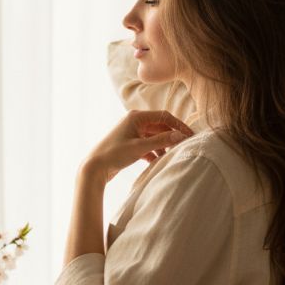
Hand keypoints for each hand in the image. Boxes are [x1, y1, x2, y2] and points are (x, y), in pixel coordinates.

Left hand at [81, 110, 195, 182]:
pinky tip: (158, 161)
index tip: (190, 135)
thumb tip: (180, 135)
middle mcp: (134, 122)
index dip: (179, 125)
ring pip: (154, 137)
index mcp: (136, 116)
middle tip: (184, 146)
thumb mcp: (140, 147)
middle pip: (160, 126)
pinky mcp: (130, 144)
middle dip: (172, 136)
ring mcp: (132, 133)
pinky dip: (154, 152)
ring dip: (163, 145)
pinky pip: (147, 145)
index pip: (164, 116)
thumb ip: (161, 140)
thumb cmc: (114, 154)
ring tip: (171, 156)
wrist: (94, 167)